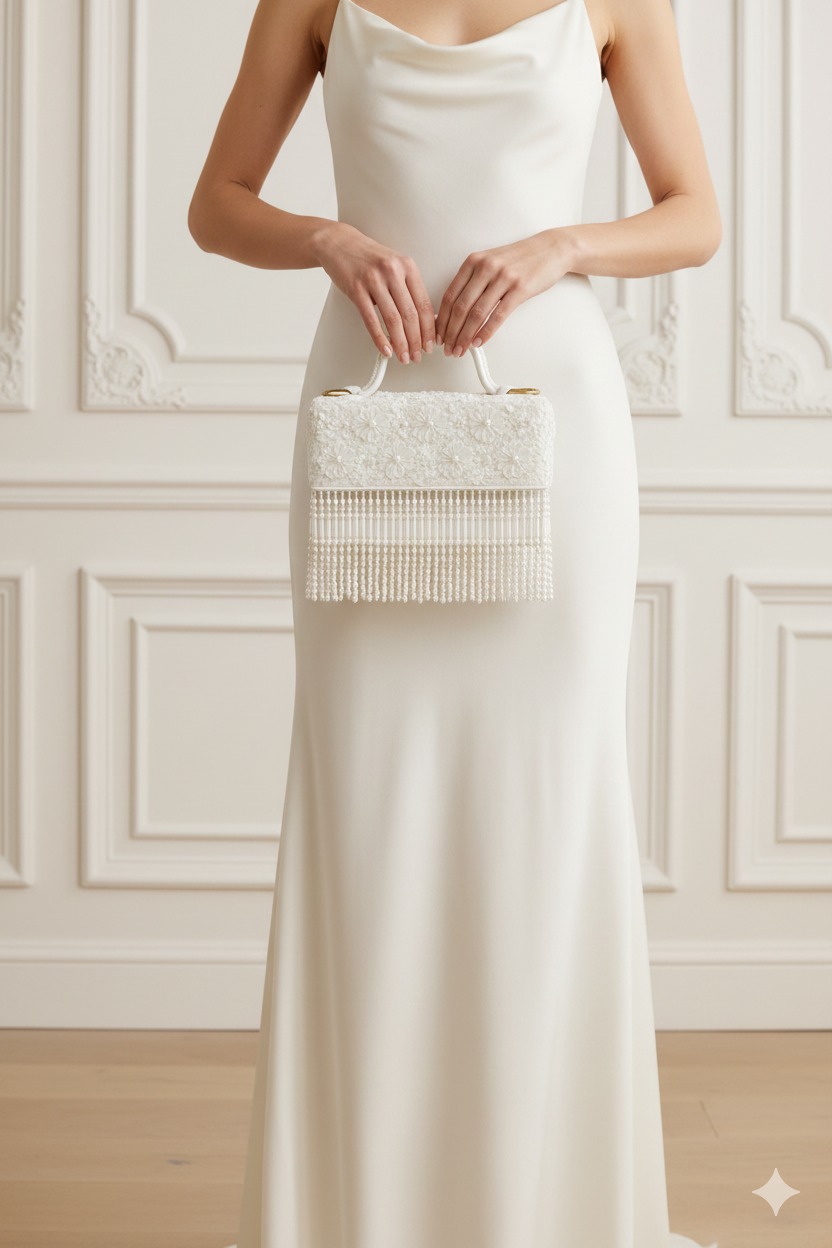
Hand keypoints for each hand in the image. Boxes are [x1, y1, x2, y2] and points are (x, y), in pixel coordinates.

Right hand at [314, 221, 435, 363]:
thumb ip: (408, 288)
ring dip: (401, 343)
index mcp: (407, 266)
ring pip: (393, 319)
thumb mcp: (394, 266)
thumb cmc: (368, 258)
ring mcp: (373, 280)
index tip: (431, 344)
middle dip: (416, 341)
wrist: (338, 243)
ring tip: (404, 357)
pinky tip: (386, 349)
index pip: (424, 303)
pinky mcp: (356, 289)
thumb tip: (422, 321)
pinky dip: (380, 338)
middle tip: (418, 356)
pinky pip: (371, 319)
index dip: (429, 329)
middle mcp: (392, 272)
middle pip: (410, 315)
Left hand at [434, 229, 575, 356]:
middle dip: (451, 333)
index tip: (438, 335)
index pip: (449, 296)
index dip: (441, 320)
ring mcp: (503, 277)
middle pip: (460, 307)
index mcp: (473, 262)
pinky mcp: (519, 289)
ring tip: (461, 350)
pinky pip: (498, 316)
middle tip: (447, 349)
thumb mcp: (490, 262)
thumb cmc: (519, 259)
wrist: (550, 249)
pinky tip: (479, 342)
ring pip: (476, 313)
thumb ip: (473, 282)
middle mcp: (485, 267)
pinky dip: (486, 332)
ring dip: (465, 336)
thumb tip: (455, 311)